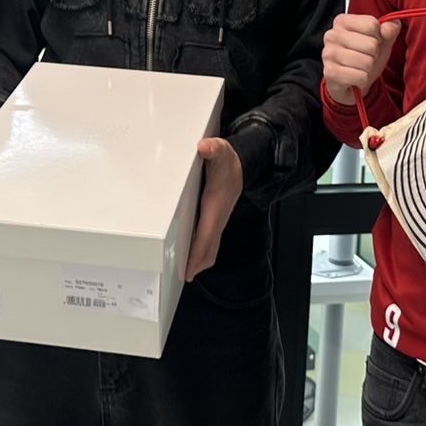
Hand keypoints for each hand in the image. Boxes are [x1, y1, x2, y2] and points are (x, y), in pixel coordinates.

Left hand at [185, 137, 243, 280]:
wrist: (243, 165)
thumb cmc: (228, 161)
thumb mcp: (220, 150)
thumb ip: (213, 148)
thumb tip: (205, 147)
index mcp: (216, 205)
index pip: (206, 235)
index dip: (197, 254)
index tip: (189, 270)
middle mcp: (218, 217)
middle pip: (209, 249)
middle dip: (197, 265)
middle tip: (181, 277)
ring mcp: (218, 221)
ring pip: (210, 248)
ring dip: (200, 261)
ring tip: (185, 273)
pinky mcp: (215, 221)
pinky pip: (209, 242)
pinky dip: (201, 252)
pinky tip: (191, 257)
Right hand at [322, 14, 400, 104]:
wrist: (350, 83)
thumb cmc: (363, 58)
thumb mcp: (381, 40)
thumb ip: (390, 29)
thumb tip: (387, 29)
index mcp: (342, 21)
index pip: (372, 24)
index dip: (378, 37)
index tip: (369, 43)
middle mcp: (332, 35)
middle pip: (371, 44)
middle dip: (373, 55)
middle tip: (364, 58)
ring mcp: (329, 53)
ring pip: (367, 62)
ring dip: (368, 69)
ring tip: (359, 68)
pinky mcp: (330, 72)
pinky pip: (361, 77)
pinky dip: (362, 80)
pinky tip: (354, 78)